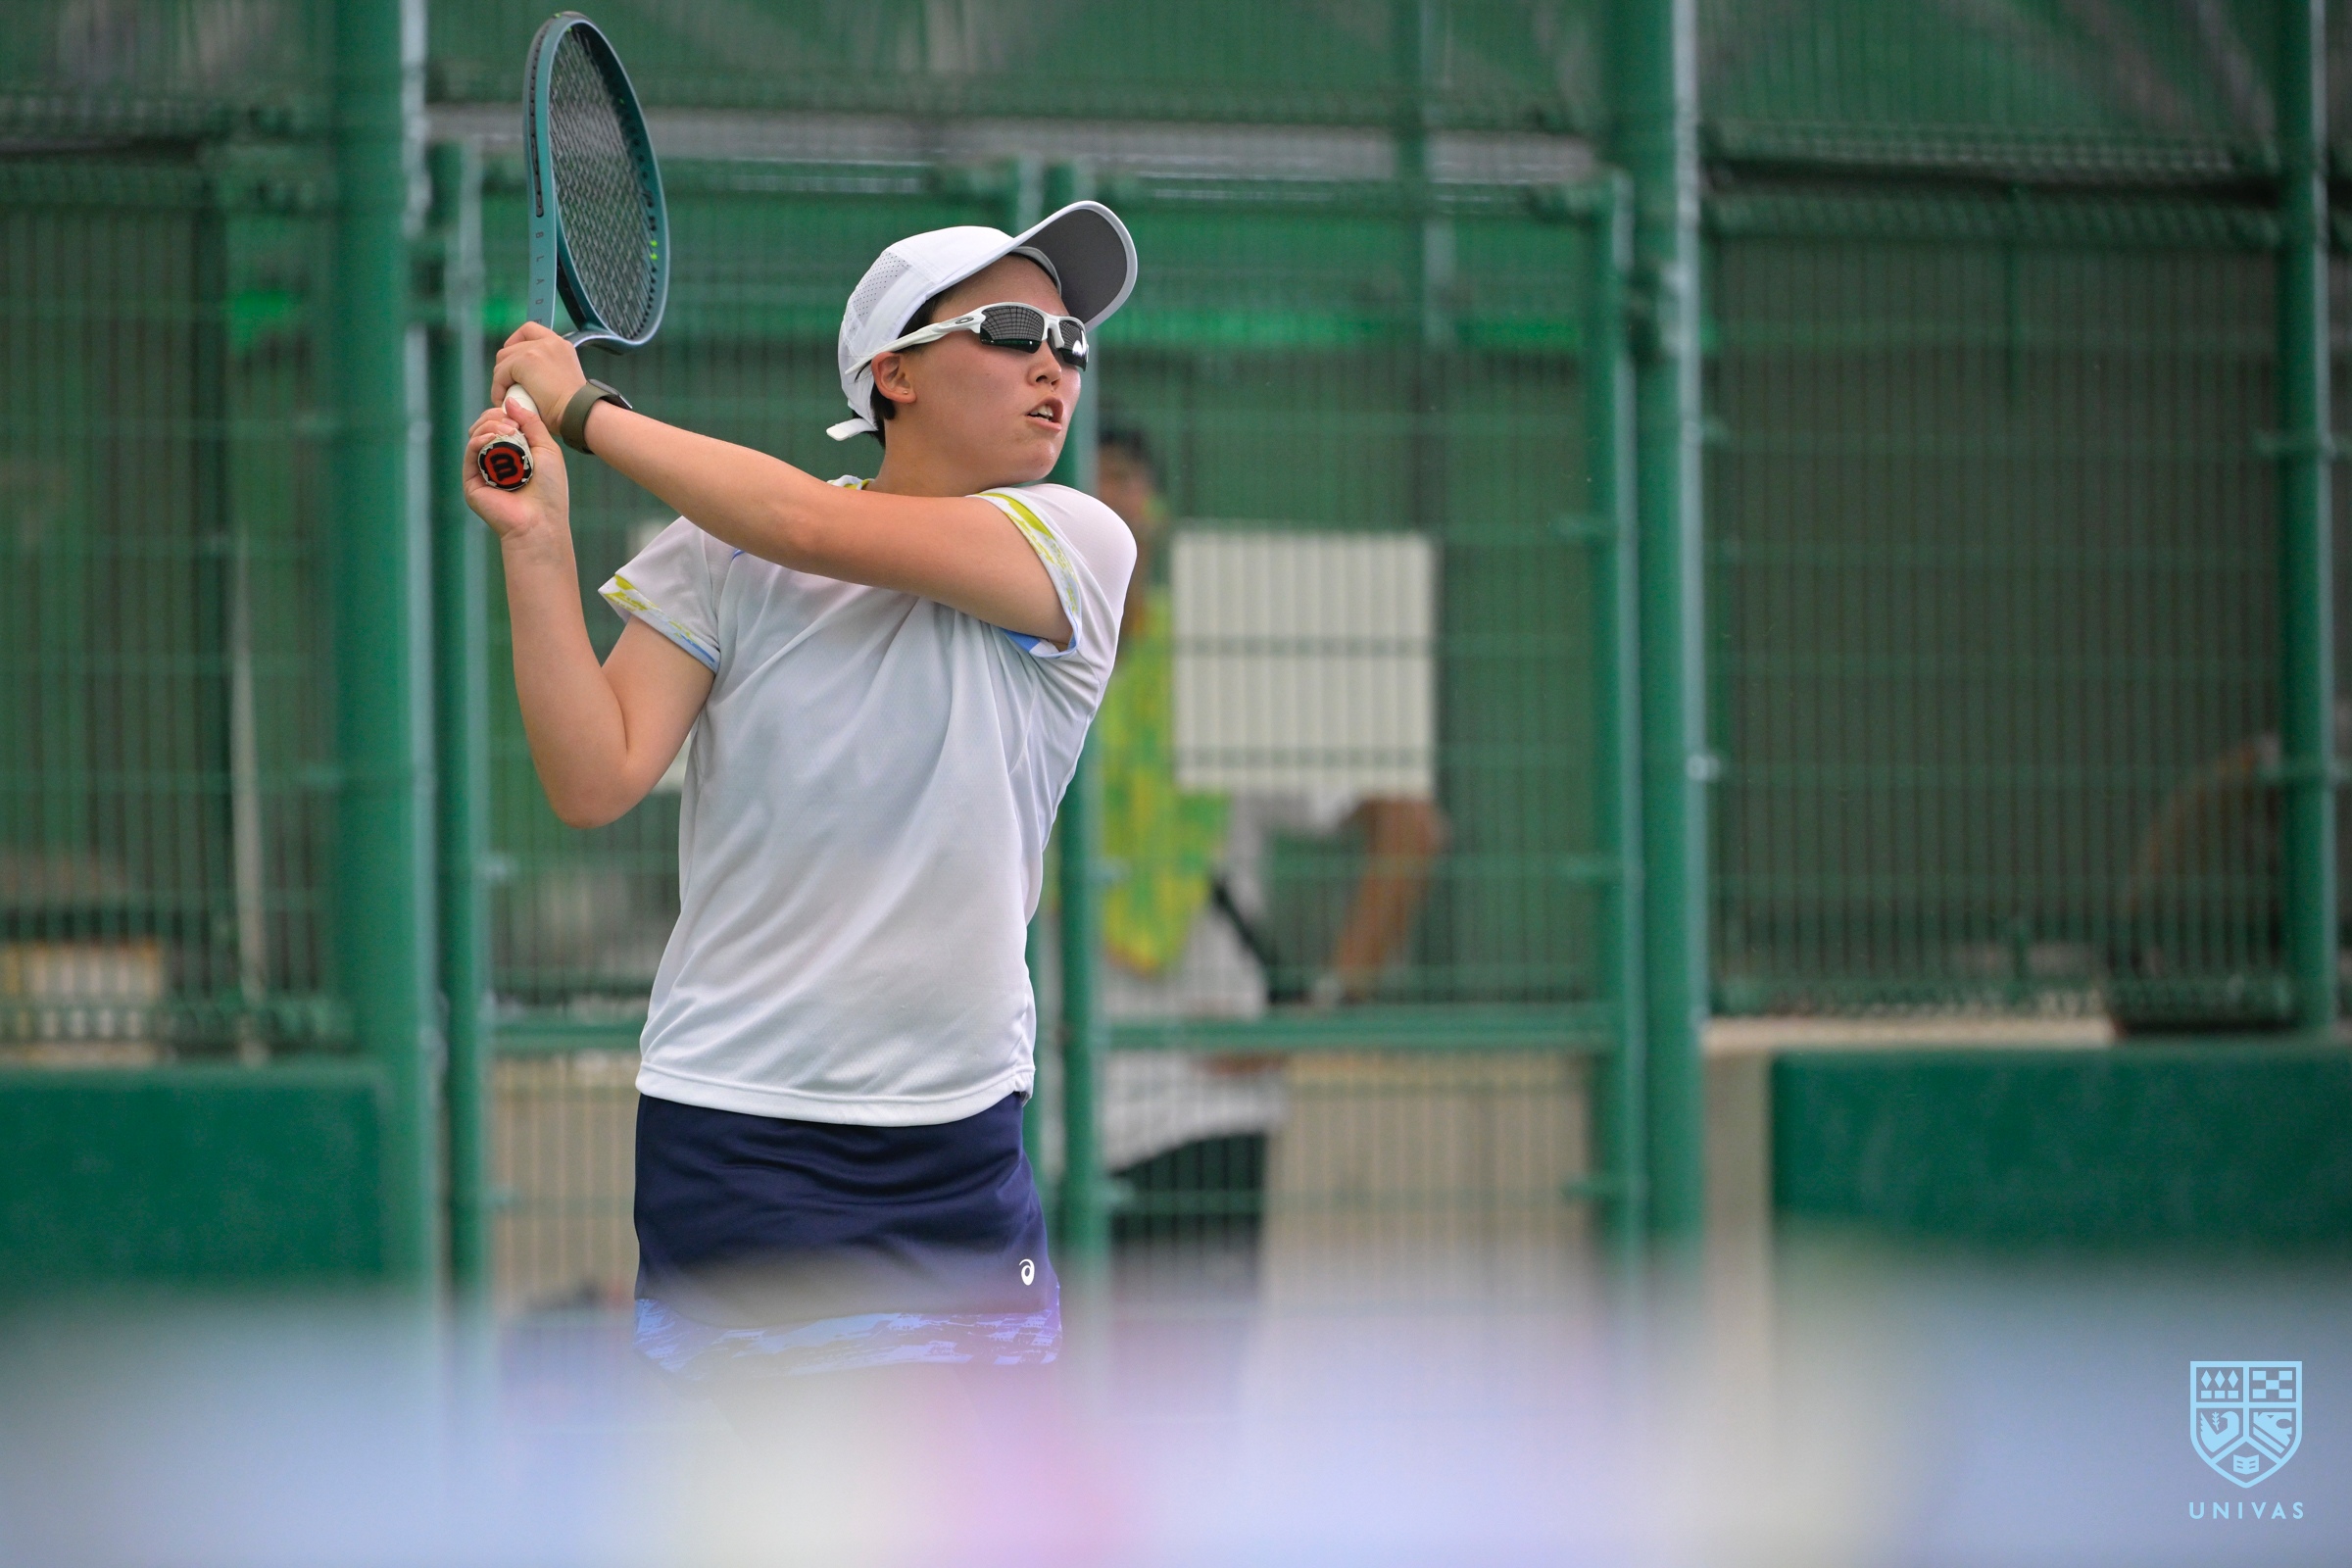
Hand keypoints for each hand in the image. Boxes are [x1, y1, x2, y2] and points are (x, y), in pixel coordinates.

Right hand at [463, 394, 568, 544]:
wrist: (540, 521)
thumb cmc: (549, 490)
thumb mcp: (547, 449)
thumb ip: (531, 423)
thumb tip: (510, 401)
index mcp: (513, 454)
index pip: (500, 424)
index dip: (504, 414)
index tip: (515, 414)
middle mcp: (495, 462)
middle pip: (484, 427)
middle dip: (495, 417)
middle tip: (511, 423)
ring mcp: (482, 471)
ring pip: (475, 436)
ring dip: (489, 426)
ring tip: (507, 430)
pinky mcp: (472, 482)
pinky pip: (469, 453)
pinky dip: (479, 440)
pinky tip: (492, 438)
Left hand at [489, 321, 587, 420]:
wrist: (578, 412)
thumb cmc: (573, 406)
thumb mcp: (562, 378)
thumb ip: (546, 370)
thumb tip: (526, 379)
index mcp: (560, 345)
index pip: (529, 330)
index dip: (516, 343)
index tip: (514, 361)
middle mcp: (549, 341)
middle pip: (512, 346)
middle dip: (506, 366)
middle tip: (509, 385)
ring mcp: (536, 349)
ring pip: (504, 359)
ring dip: (501, 378)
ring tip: (507, 396)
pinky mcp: (525, 361)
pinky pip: (500, 373)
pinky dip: (498, 388)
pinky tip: (504, 401)